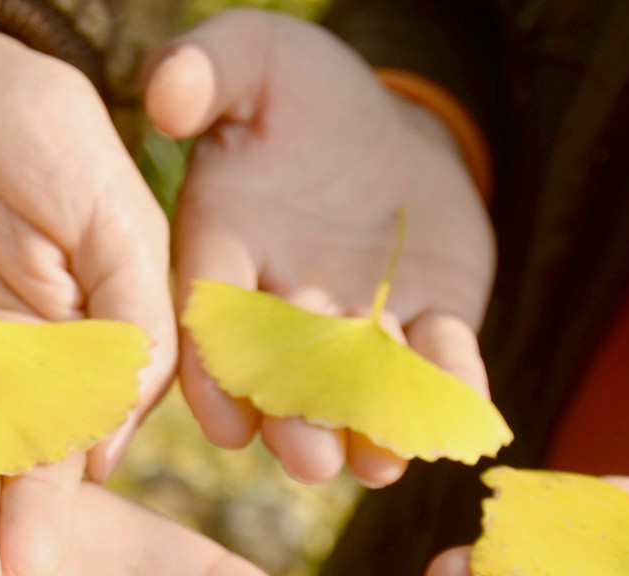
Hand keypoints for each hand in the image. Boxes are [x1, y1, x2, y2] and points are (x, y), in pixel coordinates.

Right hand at [146, 9, 494, 486]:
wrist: (387, 125)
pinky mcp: (429, 320)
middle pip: (284, 370)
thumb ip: (206, 68)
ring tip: (379, 463)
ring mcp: (358, 321)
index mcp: (224, 248)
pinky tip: (462, 419)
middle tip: (309, 458)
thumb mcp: (253, 58)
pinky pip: (442, 359)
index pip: (209, 318)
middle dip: (296, 416)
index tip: (224, 422)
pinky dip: (451, 389)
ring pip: (359, 381)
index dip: (214, 374)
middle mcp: (284, 301)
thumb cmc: (300, 92)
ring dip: (369, 425)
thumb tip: (167, 94)